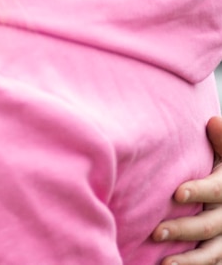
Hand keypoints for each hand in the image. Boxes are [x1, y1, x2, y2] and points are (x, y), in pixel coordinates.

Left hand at [153, 116, 221, 264]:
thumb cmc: (220, 167)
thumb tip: (213, 121)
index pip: (219, 189)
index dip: (201, 191)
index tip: (177, 194)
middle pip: (213, 225)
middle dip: (186, 229)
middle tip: (157, 231)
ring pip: (215, 252)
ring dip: (191, 260)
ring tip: (165, 263)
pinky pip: (215, 263)